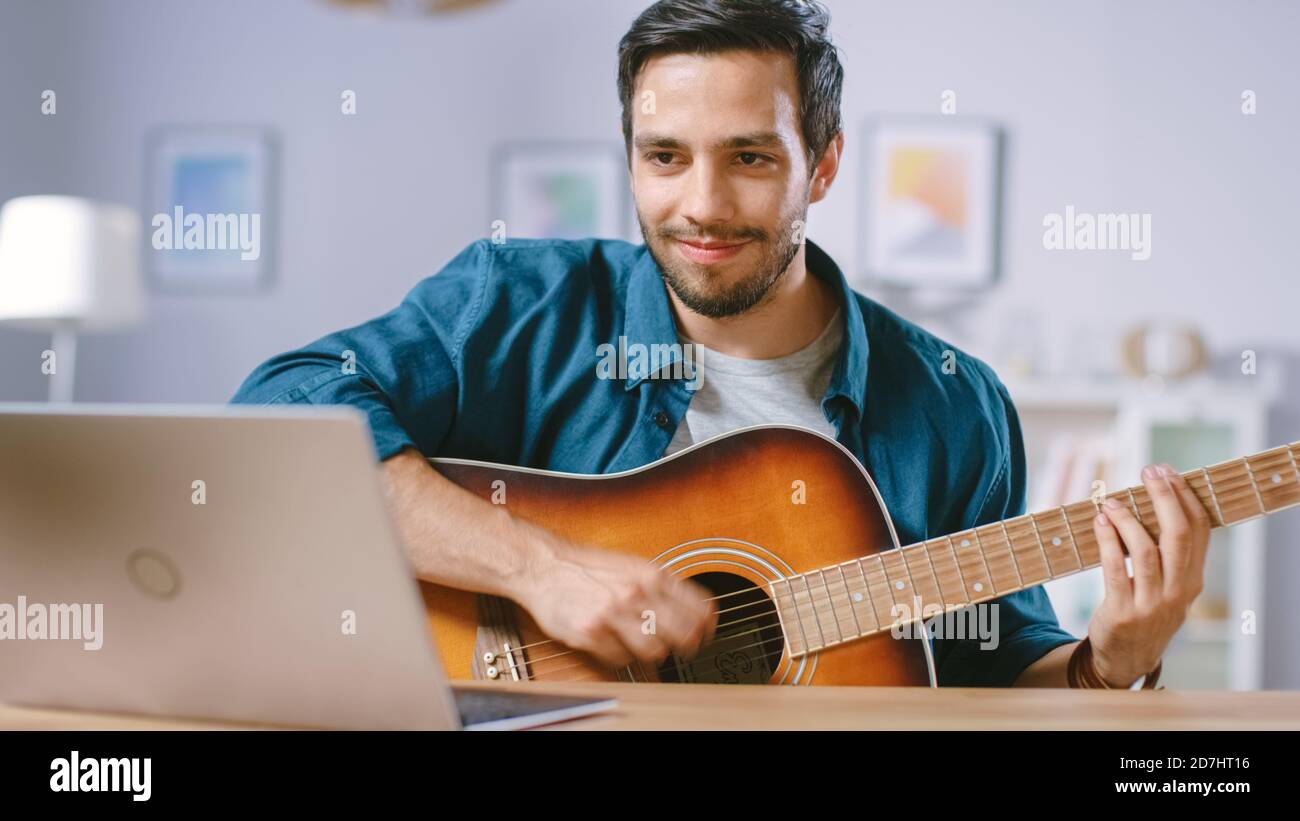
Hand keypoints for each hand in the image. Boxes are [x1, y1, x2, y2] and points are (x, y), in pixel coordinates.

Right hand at [518, 538, 717, 668]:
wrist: (546, 567)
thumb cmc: (589, 567)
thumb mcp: (632, 565)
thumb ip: (661, 586)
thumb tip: (694, 611)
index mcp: (651, 574)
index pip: (698, 605)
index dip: (707, 625)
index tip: (706, 632)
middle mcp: (636, 592)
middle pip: (684, 634)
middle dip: (687, 645)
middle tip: (681, 647)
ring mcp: (614, 614)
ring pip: (656, 651)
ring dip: (652, 652)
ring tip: (640, 642)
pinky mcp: (592, 633)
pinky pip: (621, 659)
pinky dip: (620, 656)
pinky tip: (613, 642)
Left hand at [1086, 462, 1211, 686]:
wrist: (1127, 659)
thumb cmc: (1145, 612)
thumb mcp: (1168, 587)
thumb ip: (1167, 554)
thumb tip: (1154, 502)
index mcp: (1192, 580)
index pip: (1199, 530)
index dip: (1185, 497)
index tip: (1168, 471)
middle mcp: (1178, 591)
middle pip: (1177, 535)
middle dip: (1165, 498)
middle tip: (1149, 470)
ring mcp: (1152, 604)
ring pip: (1146, 551)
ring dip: (1128, 520)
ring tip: (1113, 501)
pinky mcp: (1123, 612)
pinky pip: (1116, 570)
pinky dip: (1107, 541)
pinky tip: (1100, 522)